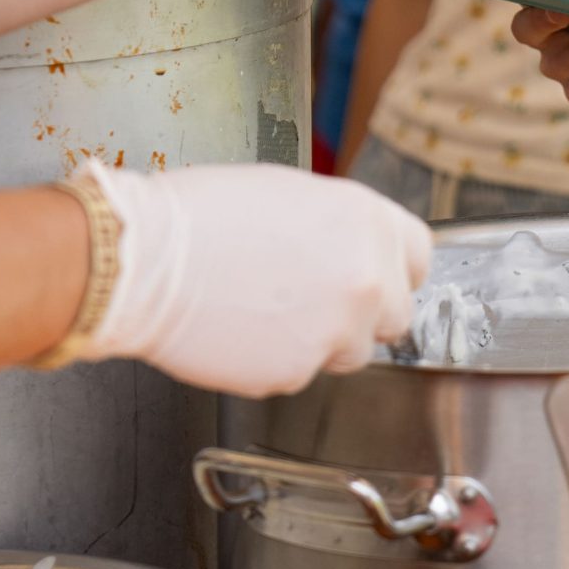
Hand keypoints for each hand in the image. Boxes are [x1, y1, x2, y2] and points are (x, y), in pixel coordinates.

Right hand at [85, 161, 431, 394]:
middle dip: (364, 312)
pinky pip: (304, 374)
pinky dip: (281, 361)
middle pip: (396, 313)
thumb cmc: (205, 217)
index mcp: (370, 221)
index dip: (395, 267)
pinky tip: (247, 332)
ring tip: (271, 312)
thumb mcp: (295, 195)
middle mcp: (368, 277)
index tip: (380, 275)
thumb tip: (351, 248)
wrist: (148, 262)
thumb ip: (342, 227)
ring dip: (324, 340)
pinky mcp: (300, 373)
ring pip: (353, 351)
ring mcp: (337, 330)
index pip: (420, 255)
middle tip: (316, 300)